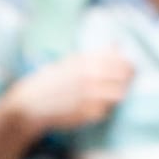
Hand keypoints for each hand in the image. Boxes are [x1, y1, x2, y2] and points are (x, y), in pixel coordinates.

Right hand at [9, 49, 132, 132]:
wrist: (29, 104)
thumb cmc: (50, 82)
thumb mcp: (70, 62)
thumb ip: (95, 55)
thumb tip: (117, 45)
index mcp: (85, 61)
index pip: (122, 61)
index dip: (128, 66)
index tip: (127, 70)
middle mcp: (90, 76)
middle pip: (126, 77)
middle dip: (127, 80)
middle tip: (119, 84)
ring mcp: (91, 95)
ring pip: (120, 94)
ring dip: (116, 95)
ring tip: (104, 95)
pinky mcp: (90, 113)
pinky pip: (107, 110)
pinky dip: (103, 109)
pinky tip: (91, 106)